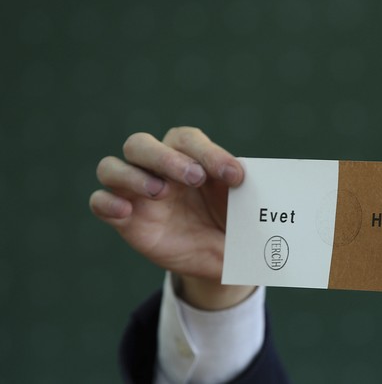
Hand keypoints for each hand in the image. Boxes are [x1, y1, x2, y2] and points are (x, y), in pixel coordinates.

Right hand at [89, 127, 253, 309]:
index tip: (236, 176)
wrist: (220, 256)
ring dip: (133, 176)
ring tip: (161, 193)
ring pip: (112, 167)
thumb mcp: (245, 212)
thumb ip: (250, 196)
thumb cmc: (232, 223)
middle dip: (166, 157)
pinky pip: (100, 201)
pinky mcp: (124, 219)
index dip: (210, 153)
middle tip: (195, 178)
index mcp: (189, 158)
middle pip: (140, 144)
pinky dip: (107, 203)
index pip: (187, 140)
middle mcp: (157, 168)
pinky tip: (125, 212)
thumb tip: (265, 190)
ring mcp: (137, 192)